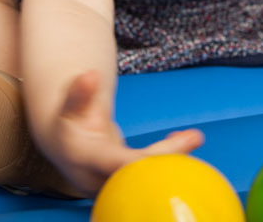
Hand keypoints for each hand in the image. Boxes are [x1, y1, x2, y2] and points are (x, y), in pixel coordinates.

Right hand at [49, 70, 203, 195]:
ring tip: (194, 136)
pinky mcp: (128, 185)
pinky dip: (168, 159)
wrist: (67, 149)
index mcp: (87, 161)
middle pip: (139, 175)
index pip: (116, 164)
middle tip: (195, 136)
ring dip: (173, 158)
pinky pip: (152, 177)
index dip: (138, 161)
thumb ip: (79, 93)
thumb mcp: (70, 106)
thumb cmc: (71, 123)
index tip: (158, 154)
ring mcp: (115, 186)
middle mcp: (102, 179)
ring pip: (149, 179)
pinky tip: (180, 139)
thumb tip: (90, 76)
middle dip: (168, 158)